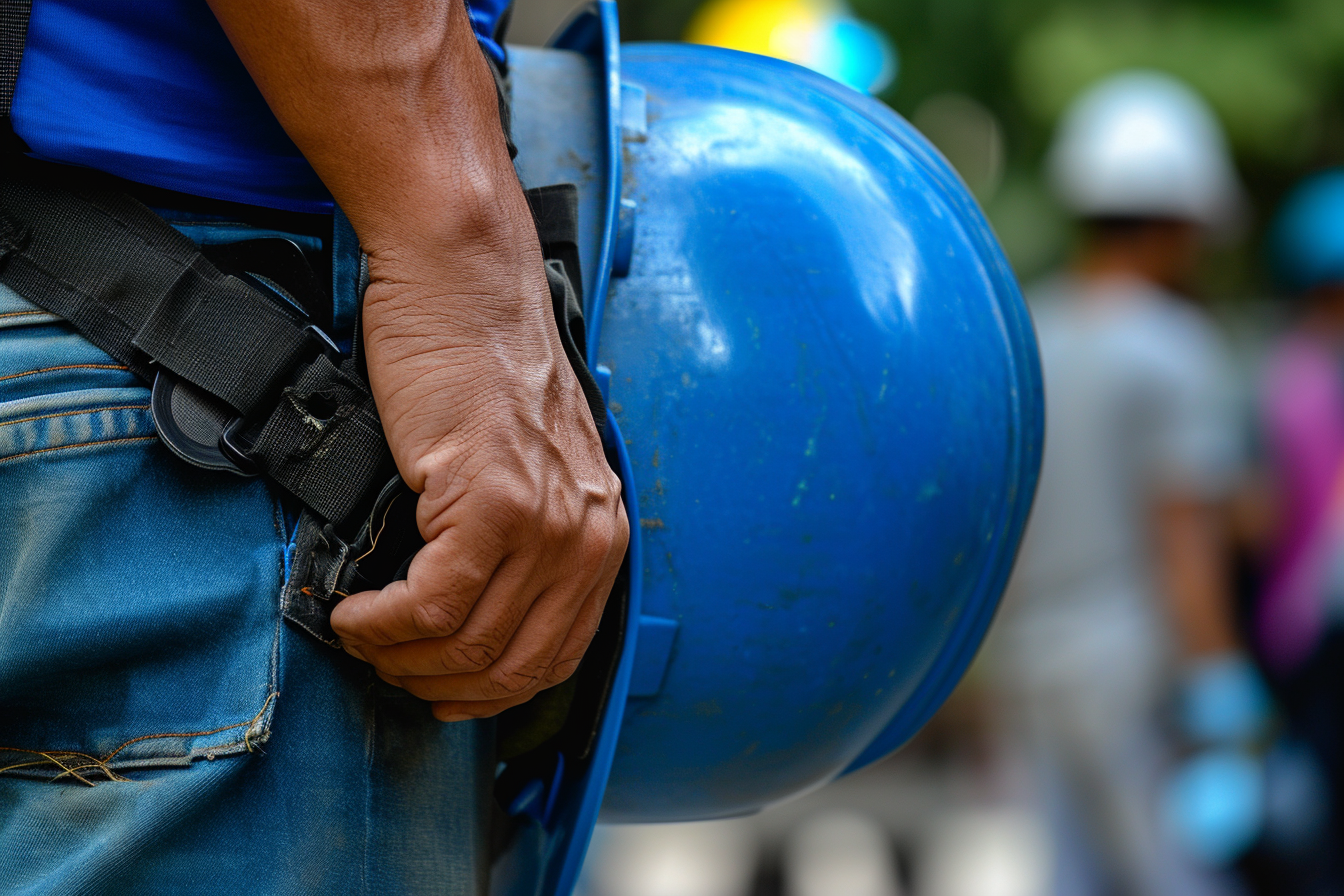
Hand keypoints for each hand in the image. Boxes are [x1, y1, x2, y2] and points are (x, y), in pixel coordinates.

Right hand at [328, 214, 628, 720]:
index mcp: (602, 530)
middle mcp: (588, 533)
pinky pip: (432, 604)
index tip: (445, 694)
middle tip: (389, 668)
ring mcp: (545, 520)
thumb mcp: (526, 464)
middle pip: (514, 663)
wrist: (461, 279)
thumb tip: (468, 620)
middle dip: (441, 685)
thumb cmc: (478, 364)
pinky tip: (355, 614)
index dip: (492, 691)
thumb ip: (520, 540)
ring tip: (363, 637)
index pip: (558, 654)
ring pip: (468, 642)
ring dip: (401, 656)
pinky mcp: (494, 500)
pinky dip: (382, 624)